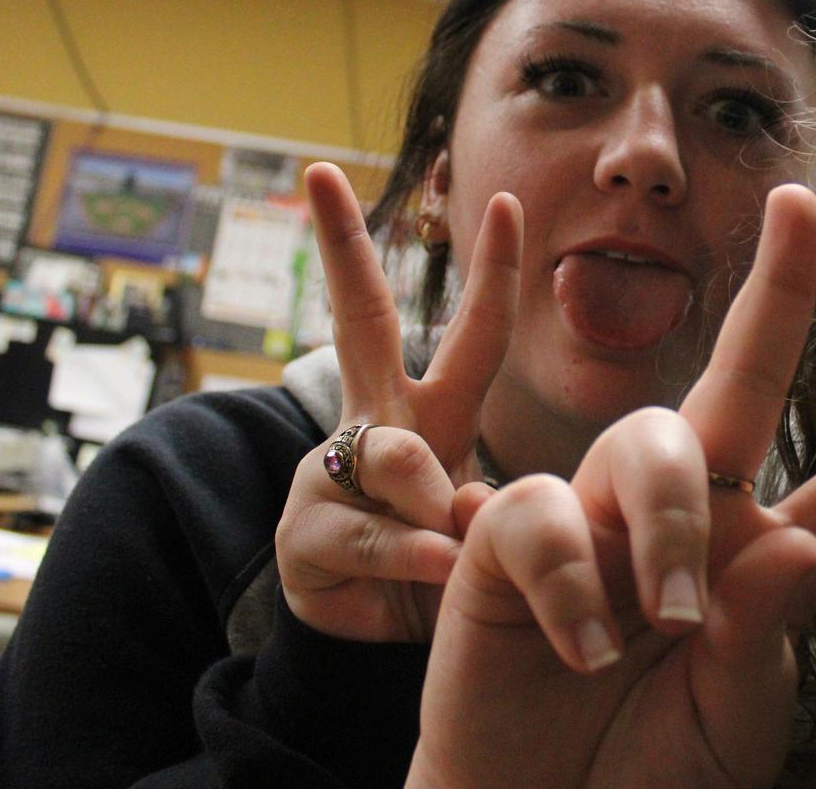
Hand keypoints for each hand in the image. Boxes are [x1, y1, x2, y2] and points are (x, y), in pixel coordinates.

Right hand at [275, 162, 521, 642]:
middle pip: (361, 320)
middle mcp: (378, 422)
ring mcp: (334, 470)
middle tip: (319, 172)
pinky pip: (372, 532)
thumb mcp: (484, 527)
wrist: (375, 642)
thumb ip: (490, 507)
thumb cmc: (444, 565)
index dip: (493, 268)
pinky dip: (411, 554)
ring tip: (455, 539)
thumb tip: (467, 508)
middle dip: (342, 245)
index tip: (508, 198)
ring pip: (391, 452)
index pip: (470, 329)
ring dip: (431, 496)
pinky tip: (433, 567)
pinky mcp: (307, 531)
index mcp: (434, 409)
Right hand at [407, 184, 815, 788]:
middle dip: (778, 290)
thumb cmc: (648, 779)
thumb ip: (761, 640)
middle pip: (741, 381)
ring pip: (650, 438)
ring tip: (662, 623)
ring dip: (666, 525)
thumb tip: (793, 542)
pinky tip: (580, 645)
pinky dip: (571, 577)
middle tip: (803, 207)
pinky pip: (544, 511)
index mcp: (762, 563)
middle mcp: (686, 519)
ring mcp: (599, 519)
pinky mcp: (509, 538)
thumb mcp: (733, 725)